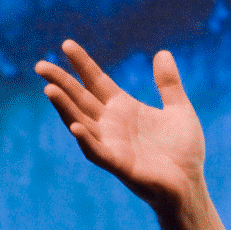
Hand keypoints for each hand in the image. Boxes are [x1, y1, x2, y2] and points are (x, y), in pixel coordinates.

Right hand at [35, 40, 204, 206]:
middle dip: (61, 83)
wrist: (190, 185)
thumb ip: (169, 84)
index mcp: (124, 108)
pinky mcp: (119, 165)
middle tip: (40, 65)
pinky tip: (76, 127)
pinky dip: (86, 140)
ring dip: (65, 108)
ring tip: (49, 90)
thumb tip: (162, 53)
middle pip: (80, 99)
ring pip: (81, 123)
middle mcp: (112, 124)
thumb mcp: (179, 109)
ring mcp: (112, 144)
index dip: (82, 64)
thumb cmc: (183, 151)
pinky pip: (98, 151)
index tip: (66, 44)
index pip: (96, 81)